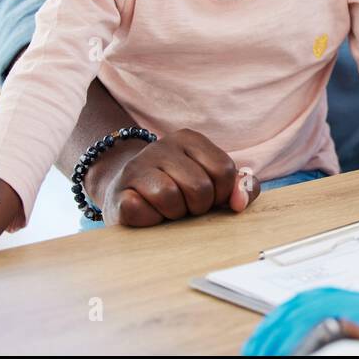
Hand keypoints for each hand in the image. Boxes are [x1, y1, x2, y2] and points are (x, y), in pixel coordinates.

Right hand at [92, 128, 260, 225]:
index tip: (211, 196)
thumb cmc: (181, 187)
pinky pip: (141, 210)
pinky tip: (149, 212)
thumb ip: (240, 186)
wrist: (128, 190)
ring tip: (169, 209)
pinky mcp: (118, 192)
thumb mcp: (214, 180)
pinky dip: (151, 219)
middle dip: (199, 206)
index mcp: (190, 139)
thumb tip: (239, 203)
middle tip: (187, 205)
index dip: (223, 193)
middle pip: (200, 187)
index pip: (224, 170)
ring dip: (174, 213)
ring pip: (170, 197)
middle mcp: (162, 146)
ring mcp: (137, 167)